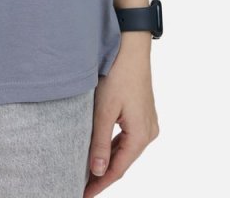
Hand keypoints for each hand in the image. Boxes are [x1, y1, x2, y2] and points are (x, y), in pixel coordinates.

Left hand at [83, 34, 159, 197]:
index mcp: (142, 135)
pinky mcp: (141, 113)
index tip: (83, 194)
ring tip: (86, 173)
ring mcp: (146, 122)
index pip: (118, 169)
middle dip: (102, 175)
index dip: (100, 184)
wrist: (130, 46)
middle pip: (122, 161)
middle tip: (81, 186)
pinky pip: (126, 138)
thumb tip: (97, 172)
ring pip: (124, 150)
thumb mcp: (104, 110)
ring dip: (107, 161)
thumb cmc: (118, 74)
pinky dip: (113, 146)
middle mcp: (148, 132)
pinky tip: (99, 150)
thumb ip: (100, 142)